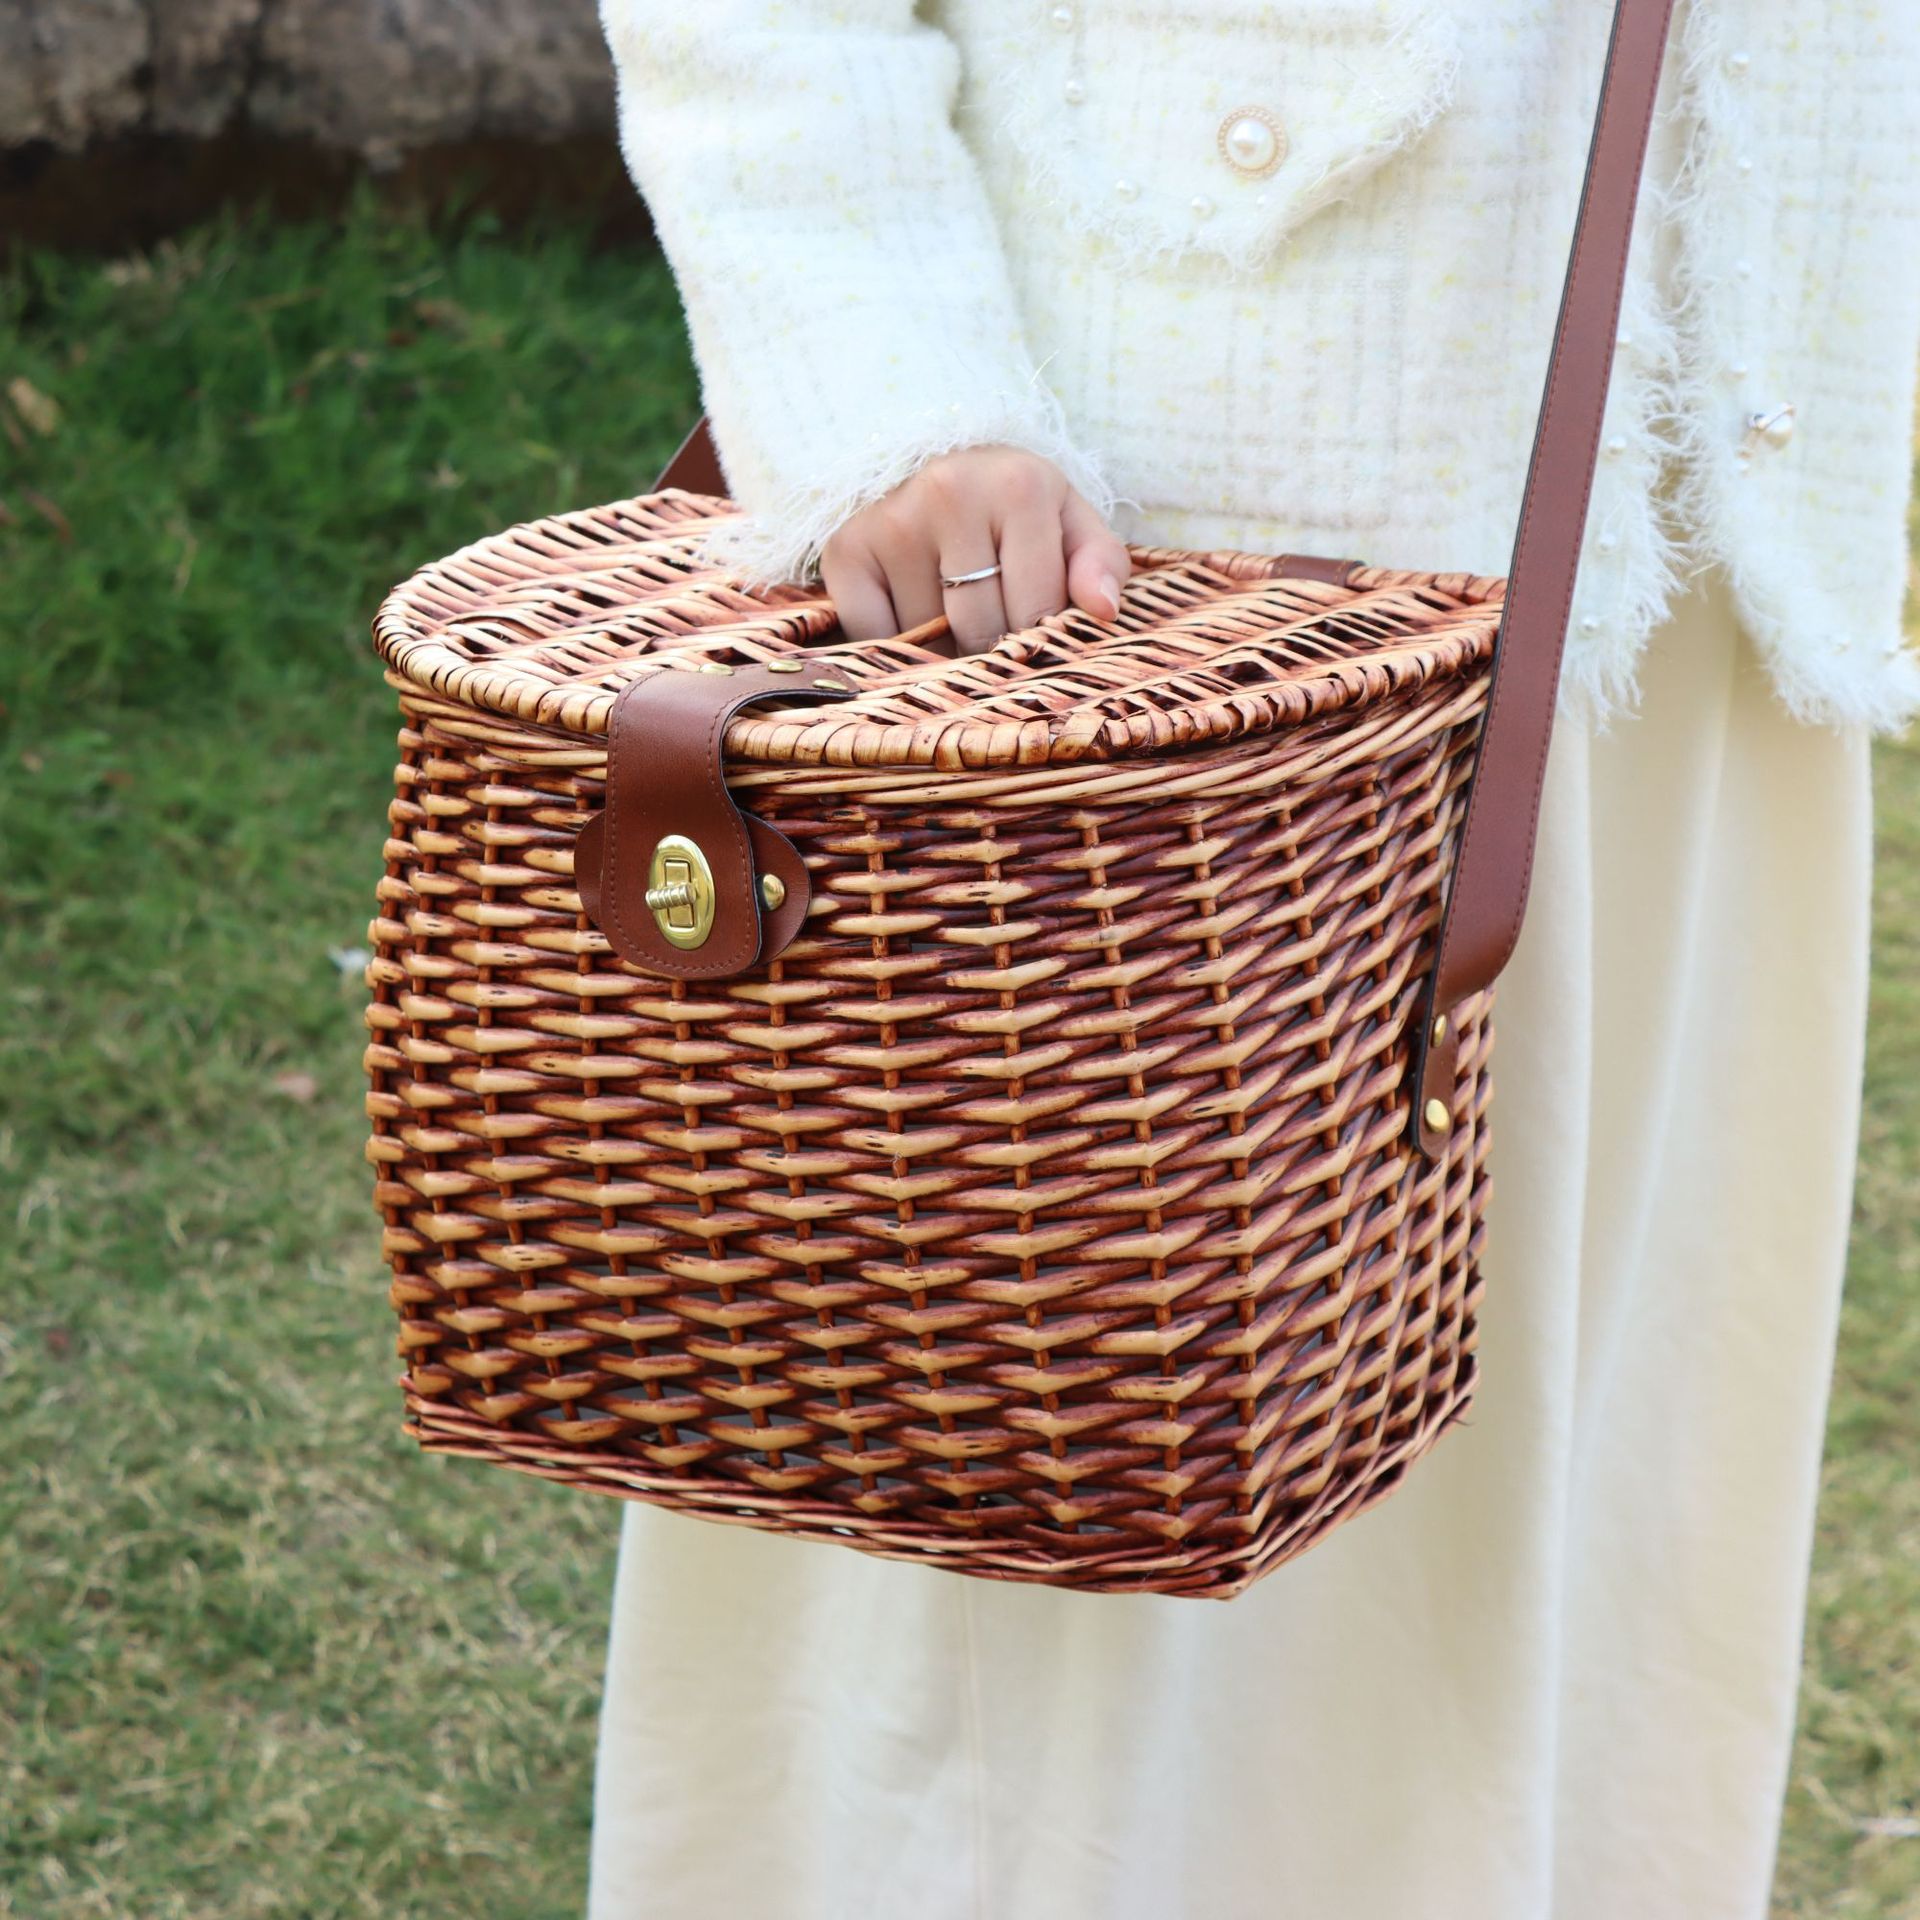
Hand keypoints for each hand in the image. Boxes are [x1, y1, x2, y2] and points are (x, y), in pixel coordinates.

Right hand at [820, 446, 1130, 654]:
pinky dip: (894, 645)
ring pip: (928, 639)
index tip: (1035, 632)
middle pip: (981, 630)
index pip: (1036, 612)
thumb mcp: (1068, 521)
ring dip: (942, 647)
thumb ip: (1100, 562)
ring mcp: (892, 522)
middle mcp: (950, 493)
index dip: (1038, 641)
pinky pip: (875, 637)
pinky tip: (910, 613)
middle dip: (990, 648)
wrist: (926, 456)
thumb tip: (1103, 609)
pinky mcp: (845, 550)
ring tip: (950, 611)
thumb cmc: (1010, 504)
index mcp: (1020, 487)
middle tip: (992, 626)